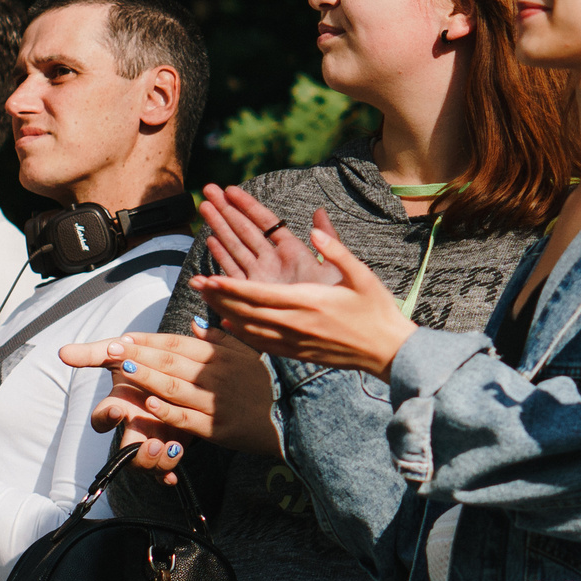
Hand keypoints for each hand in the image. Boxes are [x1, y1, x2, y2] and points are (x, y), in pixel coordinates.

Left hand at [61, 327, 282, 465]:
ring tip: (124, 368)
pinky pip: (189, 418)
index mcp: (221, 355)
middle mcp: (216, 375)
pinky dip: (168, 412)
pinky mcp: (218, 428)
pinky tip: (150, 405)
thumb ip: (220, 338)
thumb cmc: (269, 383)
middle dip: (138, 353)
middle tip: (111, 349)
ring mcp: (216, 402)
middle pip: (170, 362)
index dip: (149, 340)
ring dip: (147, 377)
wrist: (294, 419)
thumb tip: (192, 323)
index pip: (177, 344)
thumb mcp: (249, 352)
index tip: (124, 337)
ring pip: (174, 387)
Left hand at [194, 209, 415, 376]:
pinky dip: (241, 332)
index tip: (208, 277)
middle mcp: (295, 324)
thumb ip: (336, 250)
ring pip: (249, 327)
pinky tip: (229, 323)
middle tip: (194, 284)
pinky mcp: (297, 353)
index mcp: (307, 303)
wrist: (386, 351)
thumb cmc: (376, 310)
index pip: (259, 294)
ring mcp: (294, 342)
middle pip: (246, 310)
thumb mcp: (362, 275)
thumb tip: (315, 227)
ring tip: (205, 299)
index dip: (230, 286)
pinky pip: (261, 343)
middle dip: (218, 296)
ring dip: (225, 311)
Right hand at [195, 185, 342, 285]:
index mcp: (292, 251)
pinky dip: (221, 256)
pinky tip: (210, 240)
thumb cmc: (338, 299)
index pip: (265, 221)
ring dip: (219, 227)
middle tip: (207, 190)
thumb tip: (320, 210)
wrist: (331, 329)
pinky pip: (233, 271)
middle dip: (226, 210)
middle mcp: (273, 261)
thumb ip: (329, 237)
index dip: (247, 205)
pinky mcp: (253, 293)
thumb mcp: (335, 266)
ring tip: (204, 207)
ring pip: (235, 246)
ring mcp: (261, 276)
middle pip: (245, 230)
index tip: (230, 189)